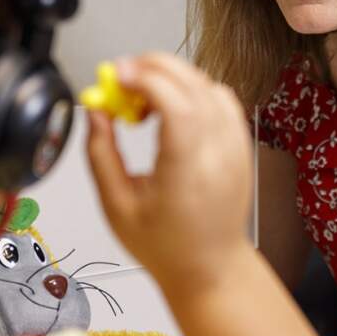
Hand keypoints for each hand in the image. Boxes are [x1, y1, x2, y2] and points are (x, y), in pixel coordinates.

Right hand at [84, 52, 253, 290]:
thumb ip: (101, 154)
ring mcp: (236, 149)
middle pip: (194, 84)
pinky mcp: (242, 146)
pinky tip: (170, 108)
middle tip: (123, 76)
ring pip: (209, 86)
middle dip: (154, 67)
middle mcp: (219, 154)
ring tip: (142, 100)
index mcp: (188, 171)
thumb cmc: (166, 247)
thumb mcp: (117, 206)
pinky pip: (222, 100)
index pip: (175, 103)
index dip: (144, 78)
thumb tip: (95, 111)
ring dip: (174, 78)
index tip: (116, 75)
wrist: (210, 268)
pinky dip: (194, 91)